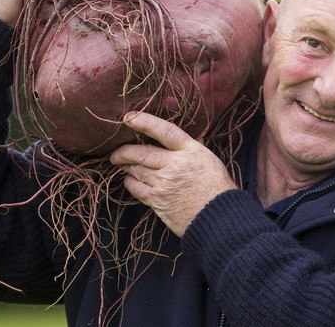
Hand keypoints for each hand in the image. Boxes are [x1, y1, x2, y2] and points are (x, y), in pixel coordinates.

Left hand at [110, 112, 237, 236]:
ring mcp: (164, 184)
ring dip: (126, 166)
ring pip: (136, 170)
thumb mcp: (209, 159)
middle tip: (116, 152)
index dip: (144, 122)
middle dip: (124, 151)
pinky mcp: (157, 201)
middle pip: (142, 152)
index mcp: (190, 151)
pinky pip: (136, 188)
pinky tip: (130, 180)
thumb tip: (186, 138)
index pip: (164, 130)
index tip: (128, 118)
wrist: (219, 217)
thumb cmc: (217, 187)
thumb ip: (193, 148)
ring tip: (121, 164)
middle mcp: (175, 165)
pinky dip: (130, 182)